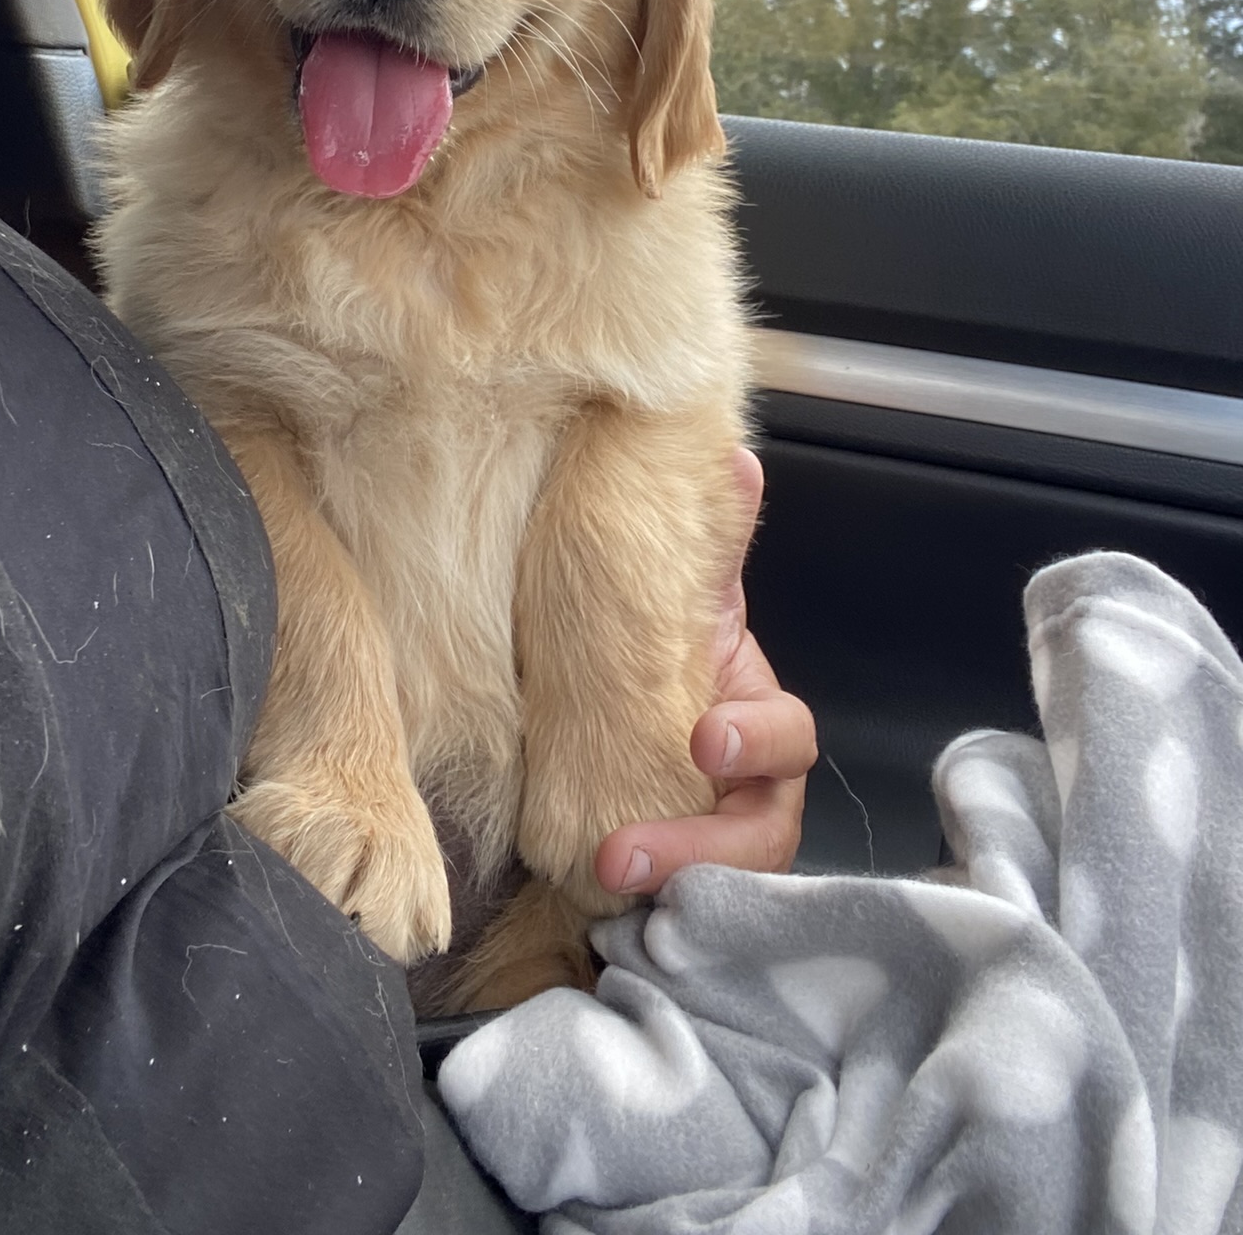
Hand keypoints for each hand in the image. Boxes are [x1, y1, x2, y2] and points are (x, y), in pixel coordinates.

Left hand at [593, 449, 815, 896]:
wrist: (595, 687)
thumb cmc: (646, 643)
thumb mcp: (676, 591)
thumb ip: (711, 536)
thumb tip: (736, 460)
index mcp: (751, 717)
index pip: (785, 740)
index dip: (757, 744)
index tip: (703, 739)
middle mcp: (740, 787)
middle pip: (760, 838)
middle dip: (705, 849)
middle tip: (628, 854)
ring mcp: (706, 837)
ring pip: (721, 886)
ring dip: (671, 888)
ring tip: (606, 880)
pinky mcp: (664, 879)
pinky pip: (674, 911)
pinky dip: (649, 918)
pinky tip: (602, 921)